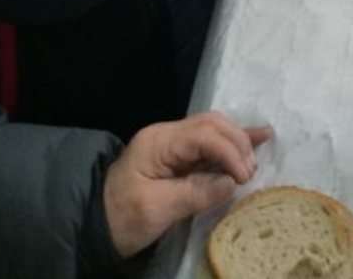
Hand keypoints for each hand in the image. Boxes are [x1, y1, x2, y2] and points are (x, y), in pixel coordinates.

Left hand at [104, 115, 270, 258]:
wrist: (95, 227)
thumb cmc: (122, 218)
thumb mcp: (156, 209)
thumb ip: (195, 193)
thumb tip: (231, 183)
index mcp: (159, 142)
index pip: (203, 134)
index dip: (229, 151)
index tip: (243, 177)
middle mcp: (168, 134)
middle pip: (212, 125)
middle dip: (236, 144)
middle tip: (249, 173)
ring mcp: (173, 143)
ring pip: (214, 130)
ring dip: (237, 142)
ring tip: (256, 159)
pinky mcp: (179, 156)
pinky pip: (210, 143)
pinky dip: (232, 144)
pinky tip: (257, 138)